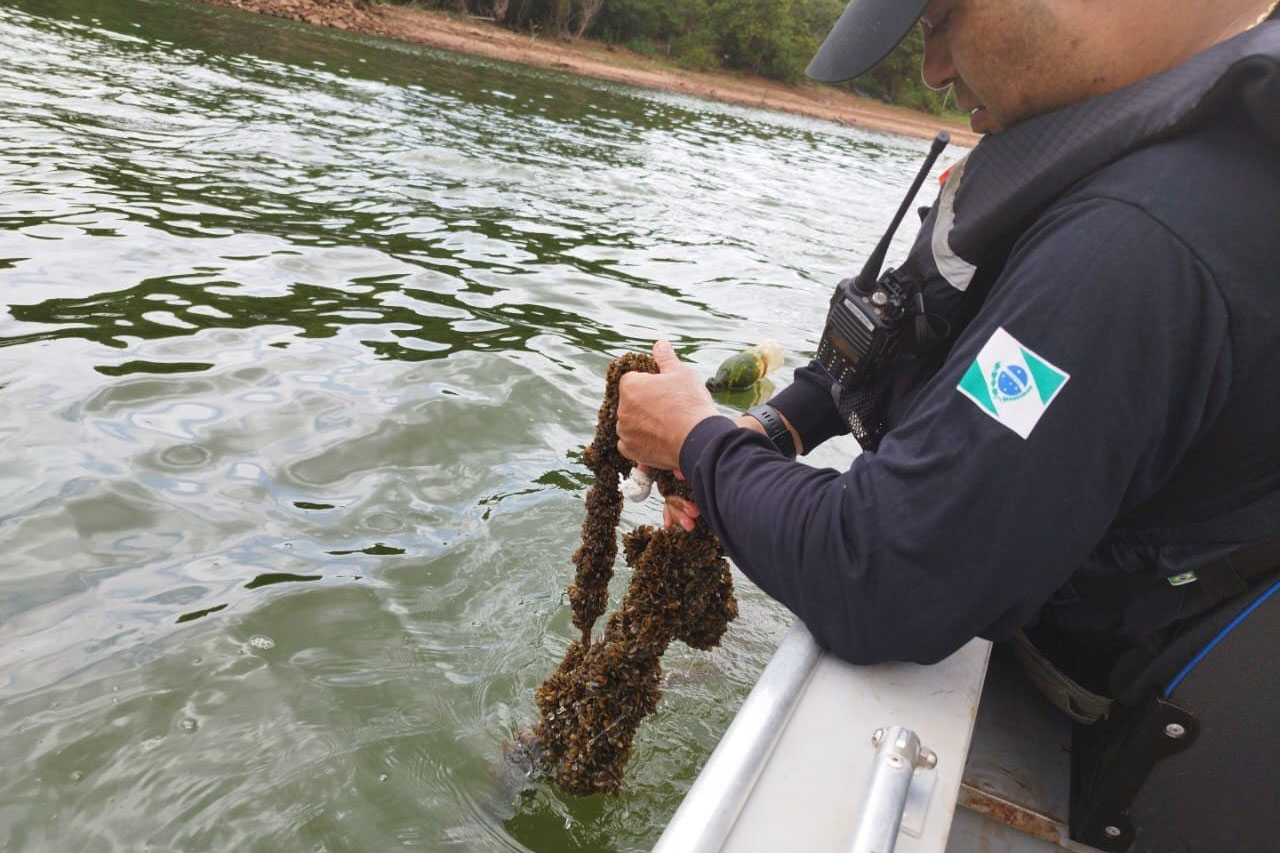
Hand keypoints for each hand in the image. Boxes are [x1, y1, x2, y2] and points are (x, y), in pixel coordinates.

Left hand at [617, 340, 718, 471]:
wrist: (699, 439)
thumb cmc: (690, 402)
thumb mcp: (681, 373)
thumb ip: (666, 358)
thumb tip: (660, 344)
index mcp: (630, 386)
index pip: (633, 379)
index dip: (650, 383)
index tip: (666, 391)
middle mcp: (622, 409)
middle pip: (632, 402)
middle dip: (646, 403)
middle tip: (670, 408)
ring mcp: (625, 431)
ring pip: (631, 422)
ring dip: (643, 423)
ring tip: (667, 425)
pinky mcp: (631, 451)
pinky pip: (631, 443)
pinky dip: (641, 441)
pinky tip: (659, 439)